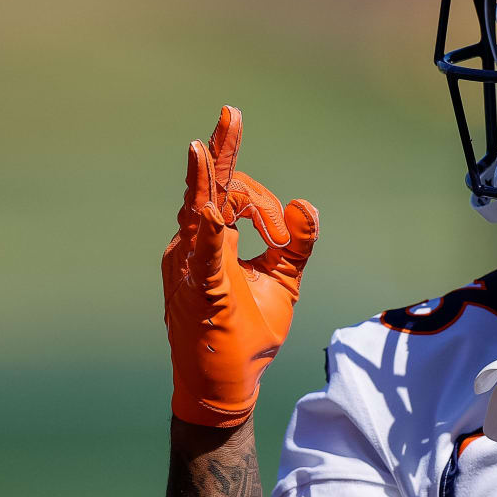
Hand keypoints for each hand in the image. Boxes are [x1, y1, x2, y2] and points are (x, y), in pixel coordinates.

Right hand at [162, 106, 317, 427]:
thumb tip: (304, 204)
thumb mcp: (284, 280)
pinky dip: (207, 233)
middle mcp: (194, 247)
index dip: (264, 204)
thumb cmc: (249, 332)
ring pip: (199, 213)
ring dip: (211, 182)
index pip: (232, 196)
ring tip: (204, 144)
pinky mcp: (202, 294)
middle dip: (223, 152)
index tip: (283, 235)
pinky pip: (204, 259)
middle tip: (231, 113)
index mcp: (213, 242)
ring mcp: (192, 269)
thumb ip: (298, 244)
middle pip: (208, 189)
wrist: (230, 383)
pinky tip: (210, 210)